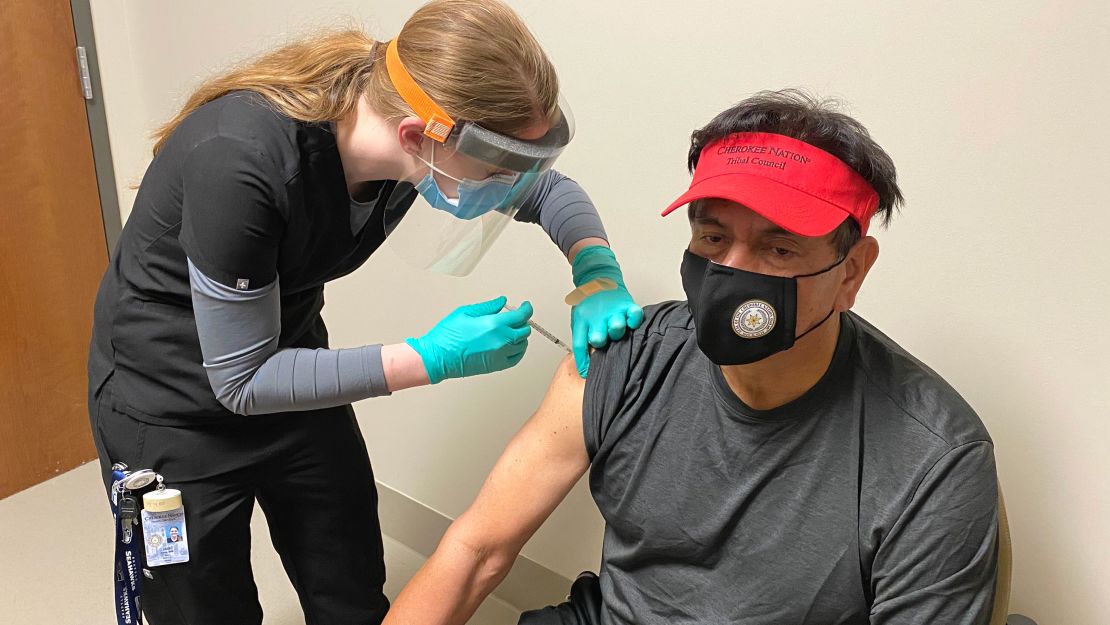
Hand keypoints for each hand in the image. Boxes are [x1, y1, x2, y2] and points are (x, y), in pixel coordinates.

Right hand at [406, 297, 532, 383]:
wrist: (438, 357)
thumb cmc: (447, 336)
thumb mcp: (466, 312)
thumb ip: (488, 307)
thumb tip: (502, 302)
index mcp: (494, 325)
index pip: (521, 315)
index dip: (526, 308)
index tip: (525, 306)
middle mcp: (501, 341)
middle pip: (524, 330)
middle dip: (522, 321)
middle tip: (515, 317)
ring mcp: (500, 355)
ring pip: (523, 344)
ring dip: (520, 336)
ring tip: (512, 330)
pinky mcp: (497, 366)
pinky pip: (517, 358)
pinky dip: (519, 350)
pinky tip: (513, 345)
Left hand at [570, 246, 643, 377]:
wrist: (597, 279)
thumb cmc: (589, 303)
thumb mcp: (579, 319)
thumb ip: (582, 338)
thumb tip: (585, 364)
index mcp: (582, 320)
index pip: (579, 345)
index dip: (582, 362)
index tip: (586, 372)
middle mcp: (597, 316)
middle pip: (598, 339)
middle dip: (600, 342)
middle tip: (602, 340)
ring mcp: (613, 311)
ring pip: (616, 328)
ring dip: (616, 332)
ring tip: (615, 329)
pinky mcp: (627, 305)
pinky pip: (635, 315)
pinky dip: (634, 320)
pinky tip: (631, 323)